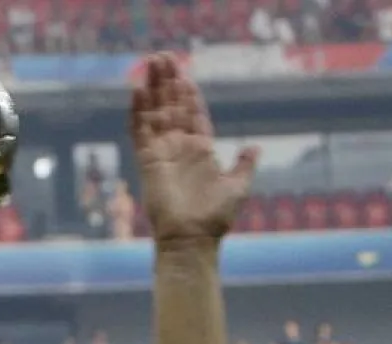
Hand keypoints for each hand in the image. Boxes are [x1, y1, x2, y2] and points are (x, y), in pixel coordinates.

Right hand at [130, 53, 257, 246]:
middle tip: (163, 56)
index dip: (188, 94)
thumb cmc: (215, 218)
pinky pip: (139, 130)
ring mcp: (162, 152)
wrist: (191, 239)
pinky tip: (137, 89)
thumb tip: (254, 148)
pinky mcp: (147, 160)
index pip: (192, 114)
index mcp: (200, 150)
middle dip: (167, 81)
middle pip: (171, 106)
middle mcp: (180, 147)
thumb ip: (244, 165)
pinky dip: (137, 110)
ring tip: (150, 61)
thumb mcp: (237, 187)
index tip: (185, 75)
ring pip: (154, 112)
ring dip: (152, 87)